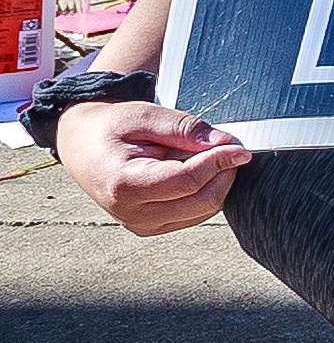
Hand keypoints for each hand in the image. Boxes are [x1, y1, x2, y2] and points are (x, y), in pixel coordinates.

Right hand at [62, 98, 248, 237]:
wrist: (83, 146)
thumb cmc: (111, 128)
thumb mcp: (144, 115)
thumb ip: (184, 128)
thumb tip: (224, 142)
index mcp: (124, 185)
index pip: (188, 181)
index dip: (220, 162)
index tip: (240, 146)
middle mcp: (132, 213)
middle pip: (202, 201)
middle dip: (223, 173)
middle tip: (228, 146)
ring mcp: (142, 224)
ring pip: (204, 210)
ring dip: (216, 182)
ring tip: (200, 155)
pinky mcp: (152, 227)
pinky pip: (195, 214)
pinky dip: (206, 191)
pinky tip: (194, 170)